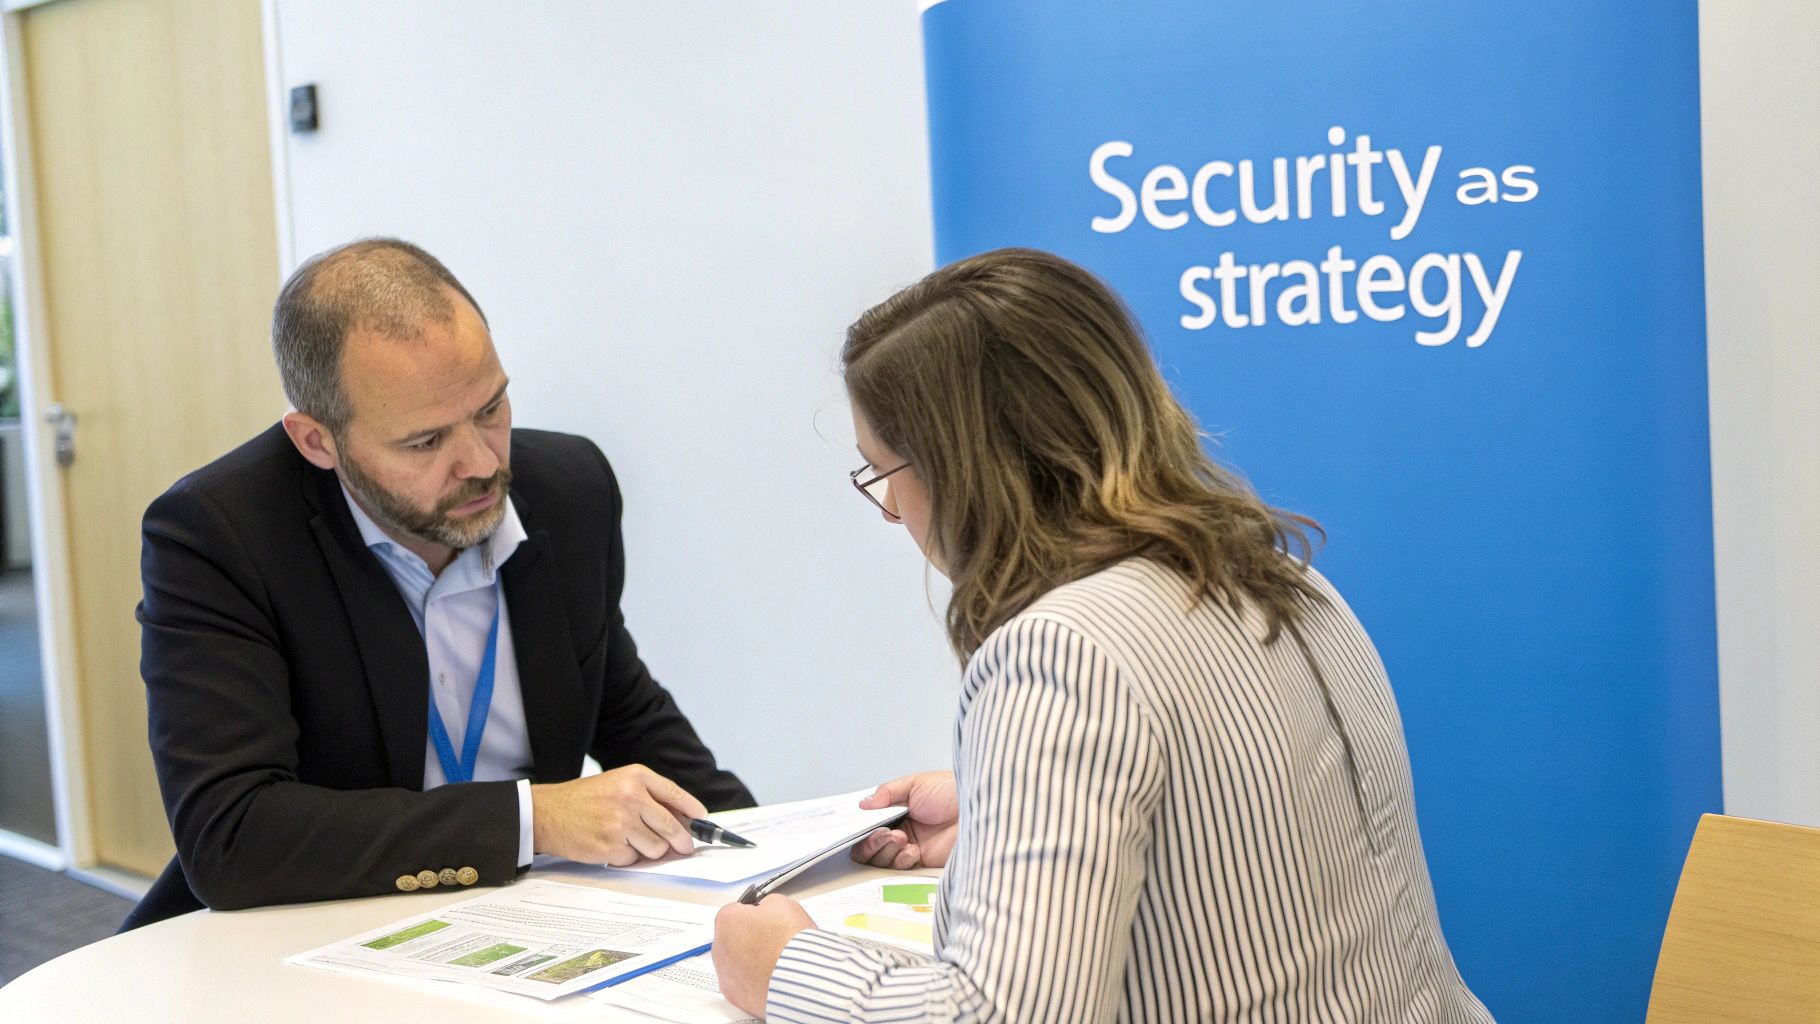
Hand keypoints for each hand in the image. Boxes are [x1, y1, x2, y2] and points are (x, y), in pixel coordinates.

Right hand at [530, 764, 707, 865]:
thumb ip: (649, 797)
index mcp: (635, 777)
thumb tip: (683, 820)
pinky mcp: (610, 846)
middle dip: (682, 841)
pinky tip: (611, 846)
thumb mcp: (618, 783)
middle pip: (672, 827)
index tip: (704, 822)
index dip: (694, 811)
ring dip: (649, 850)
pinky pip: (634, 859)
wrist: (548, 812)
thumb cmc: (584, 799)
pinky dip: (627, 858)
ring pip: (656, 848)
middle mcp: (631, 797)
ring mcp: (621, 822)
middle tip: (685, 848)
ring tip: (629, 840)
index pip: (676, 795)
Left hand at [713, 894, 814, 1015]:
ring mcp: (725, 974)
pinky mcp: (734, 996)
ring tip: (775, 961)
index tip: (767, 920)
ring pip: (735, 963)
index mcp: (727, 920)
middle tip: (773, 941)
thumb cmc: (790, 941)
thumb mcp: (782, 904)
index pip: (736, 911)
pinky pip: (741, 984)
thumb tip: (766, 911)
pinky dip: (753, 981)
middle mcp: (719, 947)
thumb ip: (766, 905)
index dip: (754, 915)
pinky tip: (771, 977)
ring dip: (750, 961)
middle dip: (749, 938)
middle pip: (733, 938)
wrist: (801, 977)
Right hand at [851, 770, 957, 869]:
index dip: (861, 828)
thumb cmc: (951, 793)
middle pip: (869, 847)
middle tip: (885, 834)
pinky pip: (899, 870)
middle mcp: (901, 831)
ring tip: (901, 837)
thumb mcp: (916, 784)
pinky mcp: (922, 864)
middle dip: (872, 842)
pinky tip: (914, 850)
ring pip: (880, 860)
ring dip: (886, 850)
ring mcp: (910, 849)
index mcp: (898, 811)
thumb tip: (863, 804)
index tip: (859, 827)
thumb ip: (887, 793)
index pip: (869, 825)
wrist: (980, 811)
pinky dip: (901, 860)